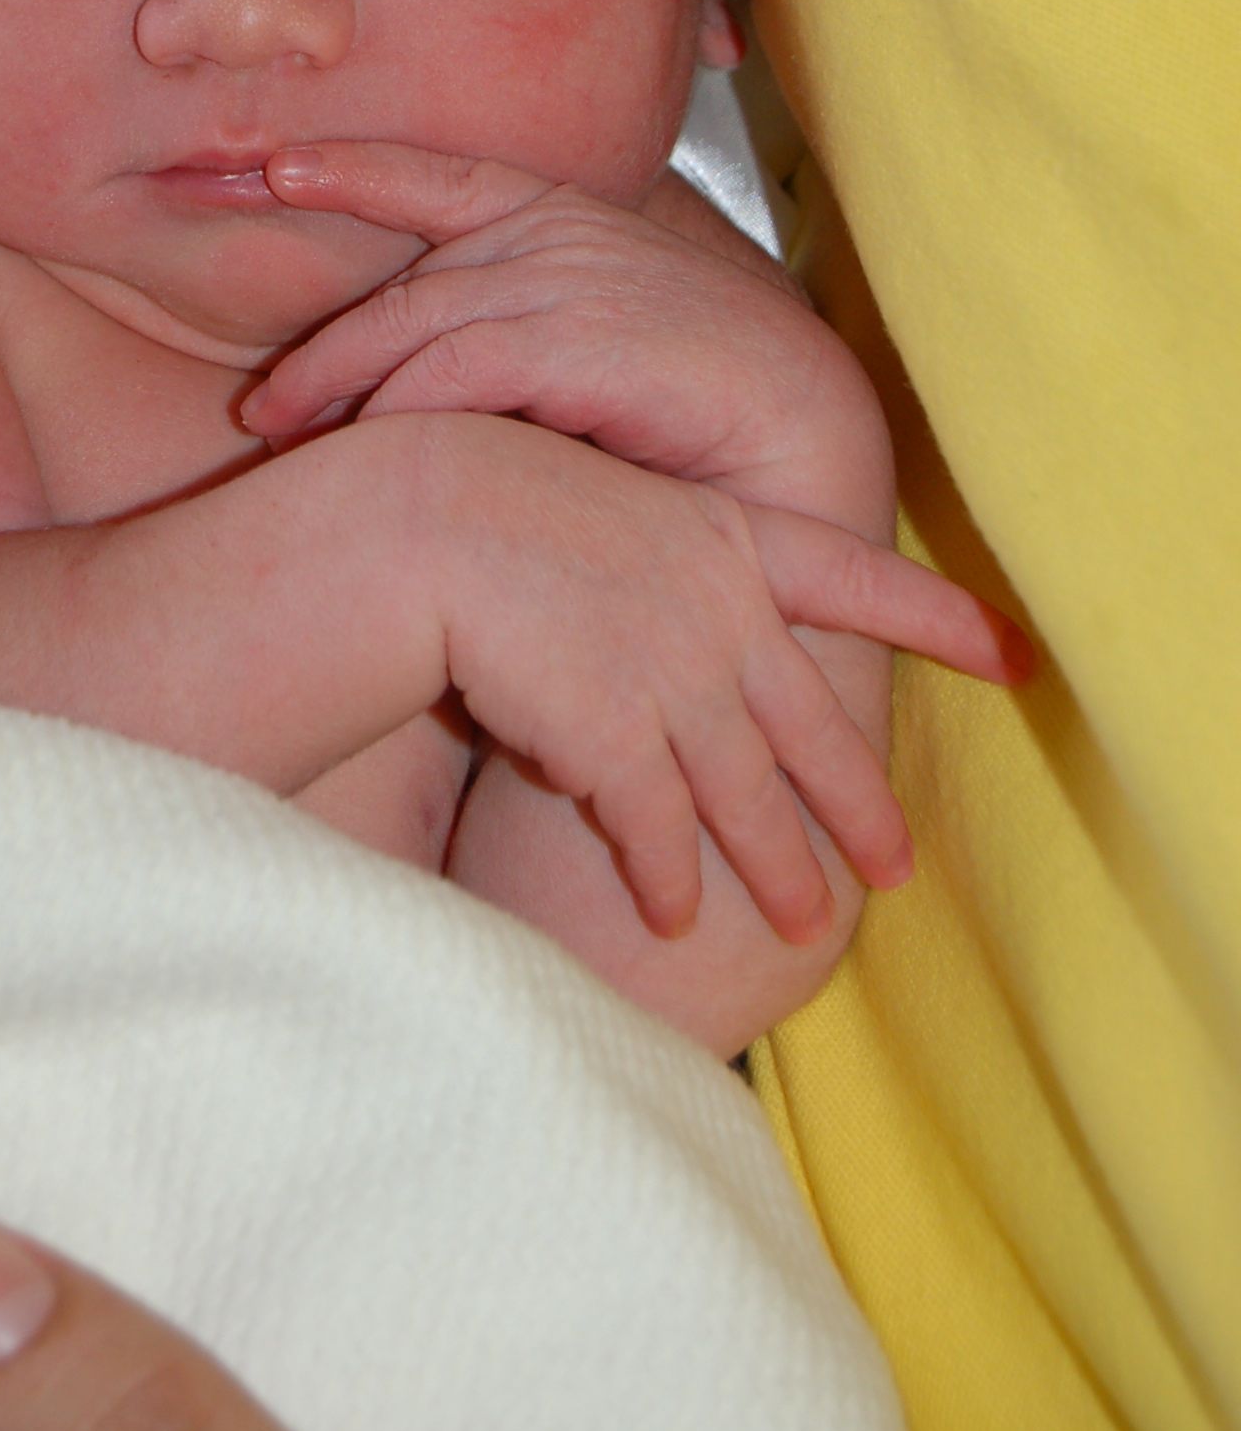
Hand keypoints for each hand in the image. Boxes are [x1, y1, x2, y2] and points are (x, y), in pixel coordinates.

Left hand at [243, 143, 901, 538]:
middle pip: (406, 282)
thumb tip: (420, 370)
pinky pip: (457, 371)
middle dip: (324, 344)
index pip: (444, 176)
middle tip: (261, 405)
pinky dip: (399, 408)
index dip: (357, 166)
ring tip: (283, 435)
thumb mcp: (592, 346)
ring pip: (415, 325)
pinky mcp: (583, 338)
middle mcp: (562, 235)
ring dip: (338, 383)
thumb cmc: (698, 406)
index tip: (277, 166)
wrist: (805, 442)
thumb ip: (517, 335)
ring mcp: (573, 279)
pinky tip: (361, 445)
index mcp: (567, 217)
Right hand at [407, 412, 1020, 937]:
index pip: (860, 578)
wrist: (418, 521)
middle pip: (814, 727)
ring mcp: (674, 673)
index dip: (939, 620)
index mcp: (727, 536)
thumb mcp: (608, 512)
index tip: (1013, 655)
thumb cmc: (487, 507)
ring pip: (747, 796)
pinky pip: (658, 830)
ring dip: (776, 869)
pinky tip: (676, 914)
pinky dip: (670, 877)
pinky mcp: (616, 733)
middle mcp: (721, 607)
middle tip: (897, 868)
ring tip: (803, 924)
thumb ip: (672, 577)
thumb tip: (706, 660)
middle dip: (860, 806)